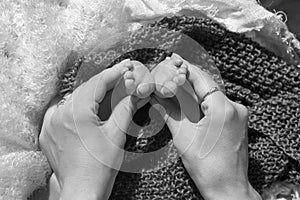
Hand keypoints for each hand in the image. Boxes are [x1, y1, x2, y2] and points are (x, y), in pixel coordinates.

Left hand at [39, 59, 150, 199]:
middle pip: (85, 88)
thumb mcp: (116, 135)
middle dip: (104, 82)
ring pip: (73, 97)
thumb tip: (137, 93)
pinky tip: (88, 103)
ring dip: (91, 92)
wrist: (81, 190)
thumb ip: (126, 109)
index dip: (114, 73)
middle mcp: (59, 114)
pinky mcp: (48, 132)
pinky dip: (77, 103)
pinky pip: (62, 109)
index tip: (126, 67)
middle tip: (122, 76)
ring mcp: (51, 123)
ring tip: (109, 88)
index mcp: (76, 113)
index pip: (97, 84)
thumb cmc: (100, 168)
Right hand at [151, 54, 260, 199]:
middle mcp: (235, 107)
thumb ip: (169, 111)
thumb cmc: (206, 166)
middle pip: (207, 85)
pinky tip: (189, 98)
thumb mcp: (183, 136)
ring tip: (176, 82)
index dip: (185, 68)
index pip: (201, 79)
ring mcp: (239, 114)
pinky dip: (202, 100)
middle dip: (188, 78)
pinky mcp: (237, 121)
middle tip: (171, 67)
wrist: (227, 187)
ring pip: (212, 94)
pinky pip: (217, 104)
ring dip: (194, 89)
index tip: (173, 58)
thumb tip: (155, 96)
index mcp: (223, 109)